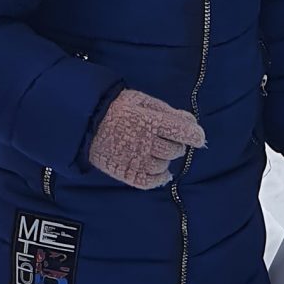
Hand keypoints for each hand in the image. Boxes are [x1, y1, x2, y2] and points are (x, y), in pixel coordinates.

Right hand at [88, 88, 204, 189]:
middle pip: (175, 150)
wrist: (86, 122)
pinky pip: (151, 182)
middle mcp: (145, 142)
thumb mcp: (143, 101)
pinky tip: (160, 171)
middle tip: (168, 139)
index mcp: (151, 121)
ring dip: (165, 159)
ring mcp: (135, 160)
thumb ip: (168, 112)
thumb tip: (192, 122)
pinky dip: (159, 177)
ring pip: (164, 165)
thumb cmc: (117, 108)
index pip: (184, 132)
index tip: (197, 137)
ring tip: (155, 150)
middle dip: (176, 145)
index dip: (195, 135)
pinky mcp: (127, 173)